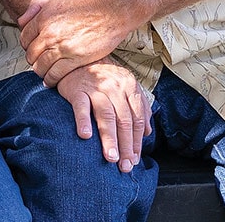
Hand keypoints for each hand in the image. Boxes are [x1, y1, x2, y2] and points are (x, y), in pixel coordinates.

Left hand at [18, 0, 136, 86]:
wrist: (112, 8)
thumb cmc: (87, 0)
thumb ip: (36, 5)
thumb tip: (22, 20)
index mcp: (43, 17)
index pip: (24, 37)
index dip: (27, 45)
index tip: (31, 48)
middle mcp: (50, 33)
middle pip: (31, 54)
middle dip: (32, 58)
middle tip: (37, 61)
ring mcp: (63, 47)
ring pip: (41, 66)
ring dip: (40, 71)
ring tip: (43, 72)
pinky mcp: (76, 59)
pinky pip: (56, 74)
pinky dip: (51, 79)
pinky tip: (51, 80)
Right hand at [56, 57, 151, 172]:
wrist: (78, 59)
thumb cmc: (102, 76)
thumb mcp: (125, 85)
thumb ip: (139, 106)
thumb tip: (147, 132)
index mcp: (129, 86)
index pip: (137, 119)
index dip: (137, 141)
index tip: (135, 159)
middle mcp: (114, 86)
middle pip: (124, 120)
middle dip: (126, 146)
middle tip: (125, 166)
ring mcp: (95, 88)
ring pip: (106, 116)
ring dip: (109, 138)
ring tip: (111, 157)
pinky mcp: (77, 90)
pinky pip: (81, 107)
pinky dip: (83, 121)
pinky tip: (85, 136)